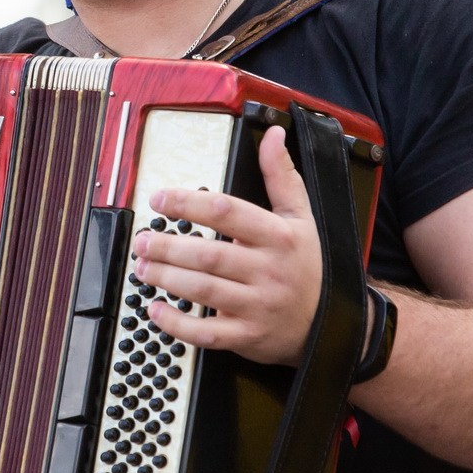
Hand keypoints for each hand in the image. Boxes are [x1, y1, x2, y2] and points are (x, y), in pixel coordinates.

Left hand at [133, 125, 320, 366]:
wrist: (329, 324)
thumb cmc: (306, 266)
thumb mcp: (301, 218)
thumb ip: (282, 176)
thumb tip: (275, 135)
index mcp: (279, 236)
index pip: (228, 212)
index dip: (189, 203)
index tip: (160, 198)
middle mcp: (268, 271)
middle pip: (209, 255)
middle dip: (169, 246)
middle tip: (143, 239)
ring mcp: (257, 306)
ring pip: (204, 291)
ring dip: (167, 278)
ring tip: (143, 266)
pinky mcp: (247, 337)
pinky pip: (207, 334)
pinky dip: (177, 324)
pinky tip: (155, 309)